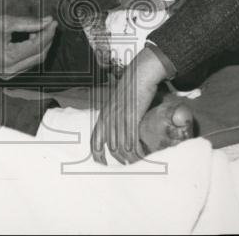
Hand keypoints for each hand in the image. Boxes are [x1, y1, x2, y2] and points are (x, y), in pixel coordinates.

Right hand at [0, 0, 57, 78]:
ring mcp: (7, 76)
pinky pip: (25, 65)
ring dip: (40, 46)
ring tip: (39, 29)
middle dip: (47, 39)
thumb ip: (29, 22)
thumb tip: (48, 20)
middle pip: (39, 56)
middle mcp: (9, 71)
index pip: (37, 45)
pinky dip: (31, 53)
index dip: (48, 32)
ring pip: (34, 62)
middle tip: (50, 24)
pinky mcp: (5, 77)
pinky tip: (30, 39)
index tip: (53, 20)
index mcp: (9, 57)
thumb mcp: (5, 21)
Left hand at [91, 47, 168, 164]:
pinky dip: (137, 151)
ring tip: (137, 162)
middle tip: (128, 165)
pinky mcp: (132, 117)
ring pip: (122, 148)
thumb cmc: (131, 87)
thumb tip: (119, 128)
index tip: (102, 165)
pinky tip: (142, 153)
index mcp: (104, 116)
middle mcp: (109, 119)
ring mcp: (120, 119)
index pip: (95, 141)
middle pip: (111, 148)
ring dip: (130, 158)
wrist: (139, 74)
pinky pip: (132, 141)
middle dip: (119, 159)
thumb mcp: (117, 102)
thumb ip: (116, 115)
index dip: (97, 155)